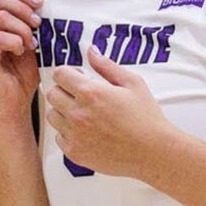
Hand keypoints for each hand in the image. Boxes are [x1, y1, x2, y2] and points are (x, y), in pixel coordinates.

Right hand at [0, 0, 43, 122]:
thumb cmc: (24, 74)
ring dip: (23, 28)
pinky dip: (15, 41)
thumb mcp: (33, 40)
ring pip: (1, 16)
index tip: (41, 4)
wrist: (15, 104)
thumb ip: (32, 21)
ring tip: (33, 43)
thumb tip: (42, 2)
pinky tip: (22, 52)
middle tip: (38, 23)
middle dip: (23, 7)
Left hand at [46, 46, 176, 178]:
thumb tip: (92, 52)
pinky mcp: (75, 153)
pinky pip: (59, 137)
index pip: (59, 74)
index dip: (67, 73)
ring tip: (82, 114)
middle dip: (63, 90)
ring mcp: (75, 135)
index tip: (76, 77)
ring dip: (63, 111)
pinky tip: (85, 131)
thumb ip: (107, 65)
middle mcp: (78, 113)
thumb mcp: (132, 83)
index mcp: (91, 93)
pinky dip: (67, 133)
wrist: (153, 152)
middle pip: (52, 94)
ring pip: (52, 115)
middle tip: (79, 95)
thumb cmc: (146, 119)